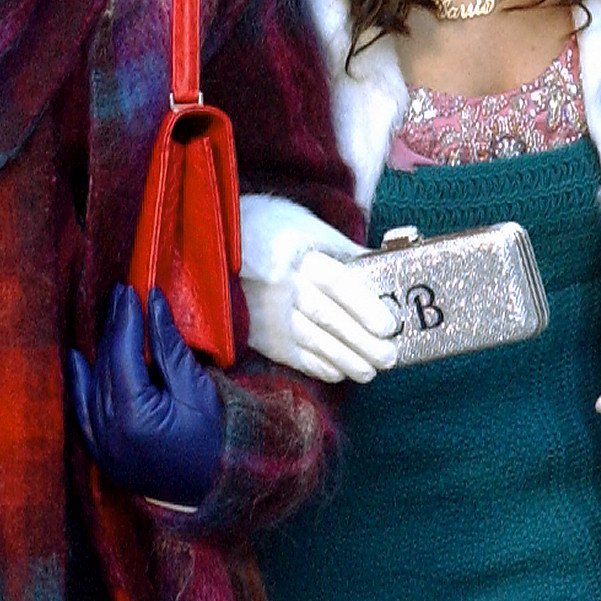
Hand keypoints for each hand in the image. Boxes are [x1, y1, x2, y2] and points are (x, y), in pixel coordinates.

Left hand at [68, 288, 226, 507]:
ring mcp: (101, 445)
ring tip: (110, 318)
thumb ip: (169, 346)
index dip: (126, 319)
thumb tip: (153, 302)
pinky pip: (82, 411)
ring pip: (91, 384)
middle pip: (104, 365)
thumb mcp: (197, 389)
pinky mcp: (101, 451)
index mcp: (134, 417)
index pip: (122, 354)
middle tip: (122, 295)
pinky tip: (77, 360)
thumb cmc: (214, 440)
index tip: (131, 290)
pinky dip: (80, 384)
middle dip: (113, 327)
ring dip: (100, 349)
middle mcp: (108, 432)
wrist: (215, 490)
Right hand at [239, 201, 399, 383]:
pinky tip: (339, 373)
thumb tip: (382, 266)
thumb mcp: (306, 227)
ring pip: (314, 343)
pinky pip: (293, 356)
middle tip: (389, 357)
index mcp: (294, 254)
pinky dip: (320, 367)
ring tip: (371, 371)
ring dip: (347, 361)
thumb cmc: (269, 229)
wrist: (211, 245)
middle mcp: (280, 286)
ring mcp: (266, 313)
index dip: (365, 308)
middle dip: (363, 343)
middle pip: (329, 319)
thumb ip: (343, 250)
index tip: (389, 326)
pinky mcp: (258, 334)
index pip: (338, 285)